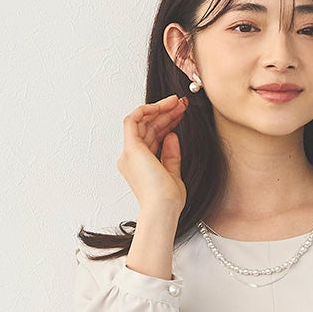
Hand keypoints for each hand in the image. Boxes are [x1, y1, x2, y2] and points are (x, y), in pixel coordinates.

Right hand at [117, 93, 187, 219]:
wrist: (163, 209)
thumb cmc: (168, 200)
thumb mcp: (173, 174)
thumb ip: (171, 155)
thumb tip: (172, 136)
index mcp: (140, 165)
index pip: (152, 137)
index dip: (167, 122)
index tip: (181, 114)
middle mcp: (131, 158)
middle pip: (148, 127)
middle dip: (165, 113)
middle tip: (182, 103)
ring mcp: (130, 153)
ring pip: (142, 121)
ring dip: (159, 109)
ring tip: (177, 102)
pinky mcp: (131, 148)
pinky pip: (134, 119)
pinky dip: (147, 109)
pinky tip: (164, 106)